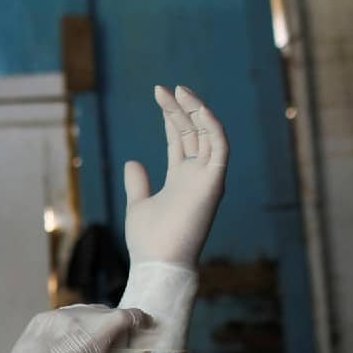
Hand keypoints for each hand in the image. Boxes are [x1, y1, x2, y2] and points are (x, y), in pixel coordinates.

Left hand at [123, 85, 228, 266]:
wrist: (157, 263)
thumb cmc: (149, 241)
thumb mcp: (139, 204)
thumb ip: (139, 183)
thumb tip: (132, 161)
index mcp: (181, 179)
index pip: (181, 138)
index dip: (172, 116)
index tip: (161, 94)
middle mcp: (198, 175)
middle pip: (193, 132)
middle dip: (180, 108)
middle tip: (164, 89)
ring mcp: (207, 178)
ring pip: (207, 134)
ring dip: (195, 110)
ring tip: (177, 90)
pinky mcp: (214, 182)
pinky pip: (219, 147)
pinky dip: (211, 125)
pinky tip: (197, 107)